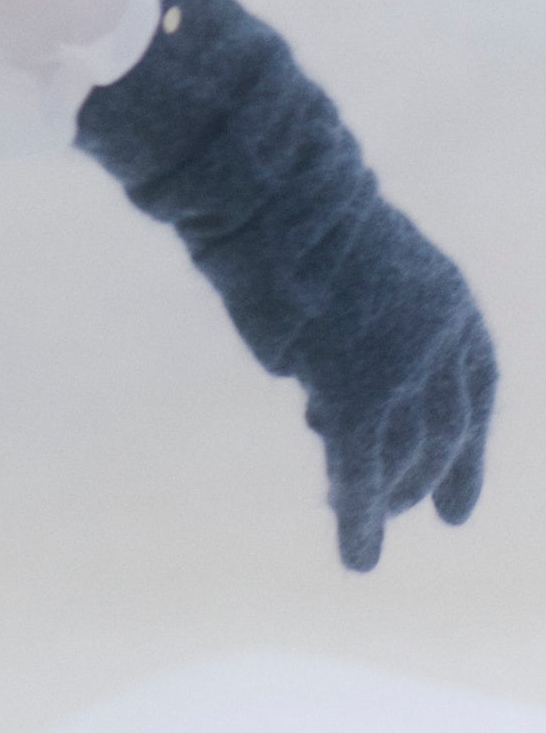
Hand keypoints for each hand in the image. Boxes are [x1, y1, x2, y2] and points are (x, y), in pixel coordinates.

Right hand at [78, 0, 498, 573]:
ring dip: (387, 492)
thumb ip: (332, 294)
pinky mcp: (359, 391)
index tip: (459, 462)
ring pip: (404, 450)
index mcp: (443, 290)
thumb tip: (300, 347)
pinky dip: (361, 517)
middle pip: (446, 421)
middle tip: (436, 512)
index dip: (469, 424)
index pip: (474, 372)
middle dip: (440, 469)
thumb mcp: (319, 243)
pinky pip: (361, 471)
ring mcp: (403, 361)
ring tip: (375, 535)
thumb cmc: (274, 186)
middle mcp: (440, 331)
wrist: (259, 175)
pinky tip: (359, 557)